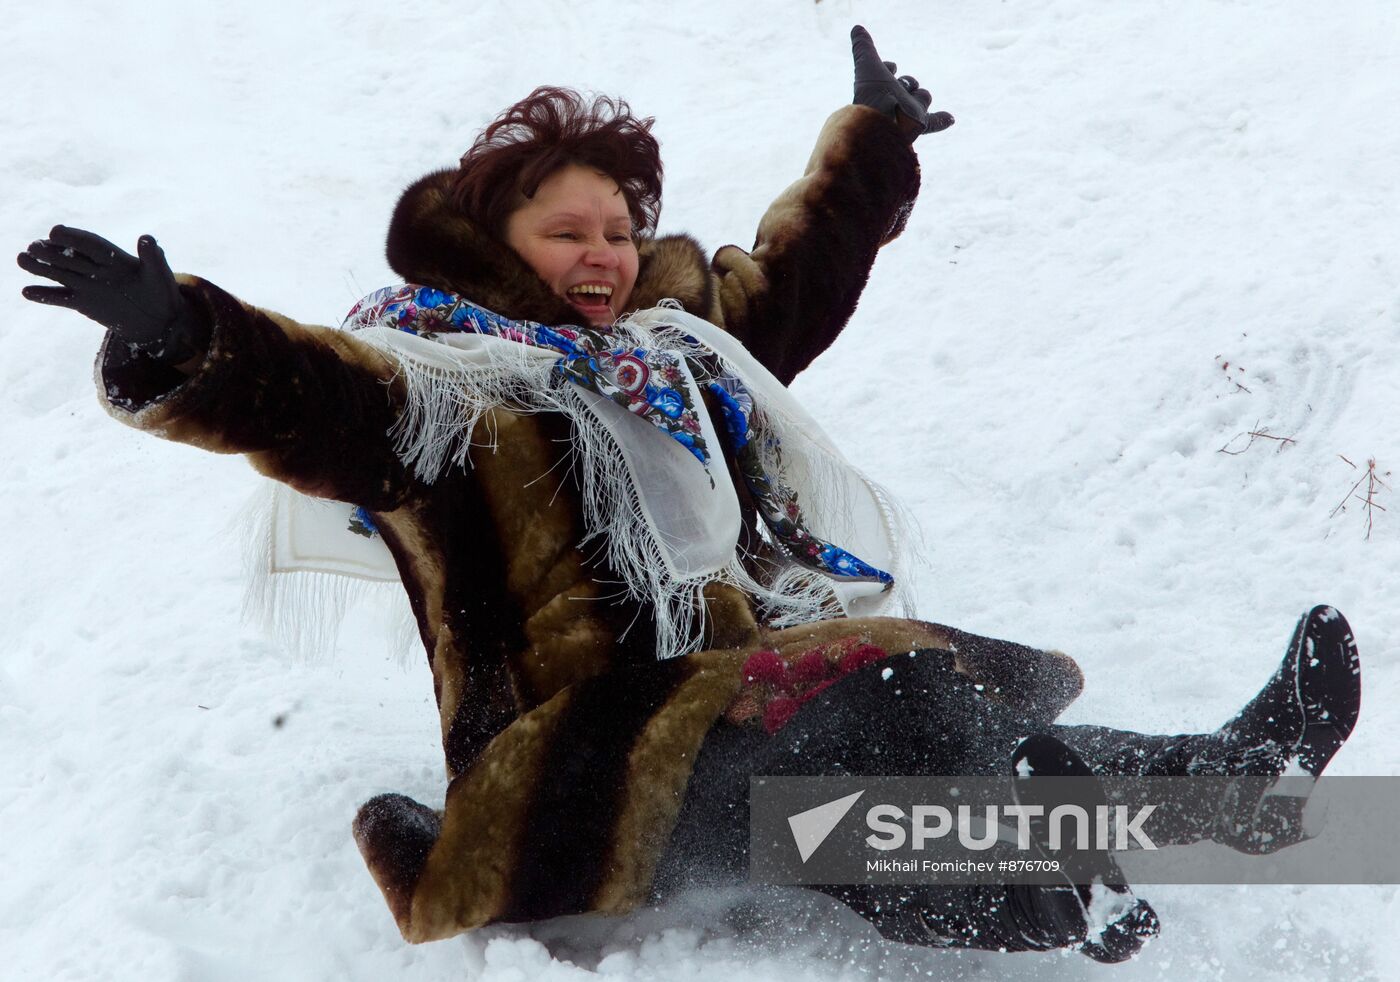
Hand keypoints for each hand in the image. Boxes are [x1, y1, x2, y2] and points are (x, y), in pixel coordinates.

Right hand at [18, 225, 203, 361]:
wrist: (158, 319)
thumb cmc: (161, 291)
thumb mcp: (160, 275)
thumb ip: (153, 257)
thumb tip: (148, 238)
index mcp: (113, 256)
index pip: (90, 244)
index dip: (74, 237)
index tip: (56, 231)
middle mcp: (95, 267)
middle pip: (69, 257)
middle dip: (51, 251)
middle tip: (33, 246)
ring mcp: (86, 284)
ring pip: (59, 274)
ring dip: (41, 268)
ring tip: (22, 259)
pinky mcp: (81, 302)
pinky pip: (60, 298)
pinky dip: (45, 296)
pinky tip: (27, 291)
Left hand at [851, 25, 953, 140]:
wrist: (881, 121)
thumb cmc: (872, 94)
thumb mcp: (867, 64)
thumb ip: (864, 47)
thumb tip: (857, 28)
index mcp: (878, 88)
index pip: (887, 72)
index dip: (888, 67)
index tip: (891, 67)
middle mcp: (893, 101)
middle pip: (908, 84)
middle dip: (907, 82)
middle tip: (900, 86)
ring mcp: (906, 112)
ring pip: (923, 97)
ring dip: (920, 96)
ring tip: (907, 101)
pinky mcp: (919, 123)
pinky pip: (933, 122)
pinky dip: (941, 120)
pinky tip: (950, 118)